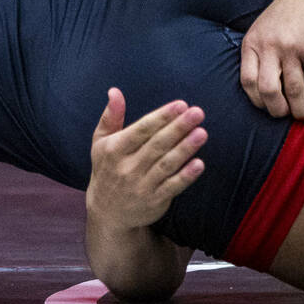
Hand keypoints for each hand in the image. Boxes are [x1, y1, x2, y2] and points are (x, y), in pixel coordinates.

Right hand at [85, 88, 206, 230]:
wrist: (107, 212)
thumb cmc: (107, 169)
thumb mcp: (100, 142)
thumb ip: (110, 116)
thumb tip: (115, 91)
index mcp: (114, 149)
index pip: (141, 130)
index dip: (161, 117)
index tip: (180, 104)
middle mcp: (127, 167)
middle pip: (156, 145)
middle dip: (178, 127)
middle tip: (197, 112)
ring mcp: (141, 185)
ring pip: (166, 164)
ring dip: (185, 149)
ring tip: (202, 133)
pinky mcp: (154, 201)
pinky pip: (172, 187)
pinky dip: (185, 176)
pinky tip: (199, 164)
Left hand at [240, 0, 303, 118]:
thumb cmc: (287, 13)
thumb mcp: (262, 29)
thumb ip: (258, 54)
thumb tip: (260, 90)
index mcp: (252, 44)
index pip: (247, 81)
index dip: (256, 100)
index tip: (266, 106)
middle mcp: (269, 47)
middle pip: (267, 90)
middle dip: (276, 109)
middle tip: (284, 115)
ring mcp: (291, 49)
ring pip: (293, 90)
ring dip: (299, 108)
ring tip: (303, 114)